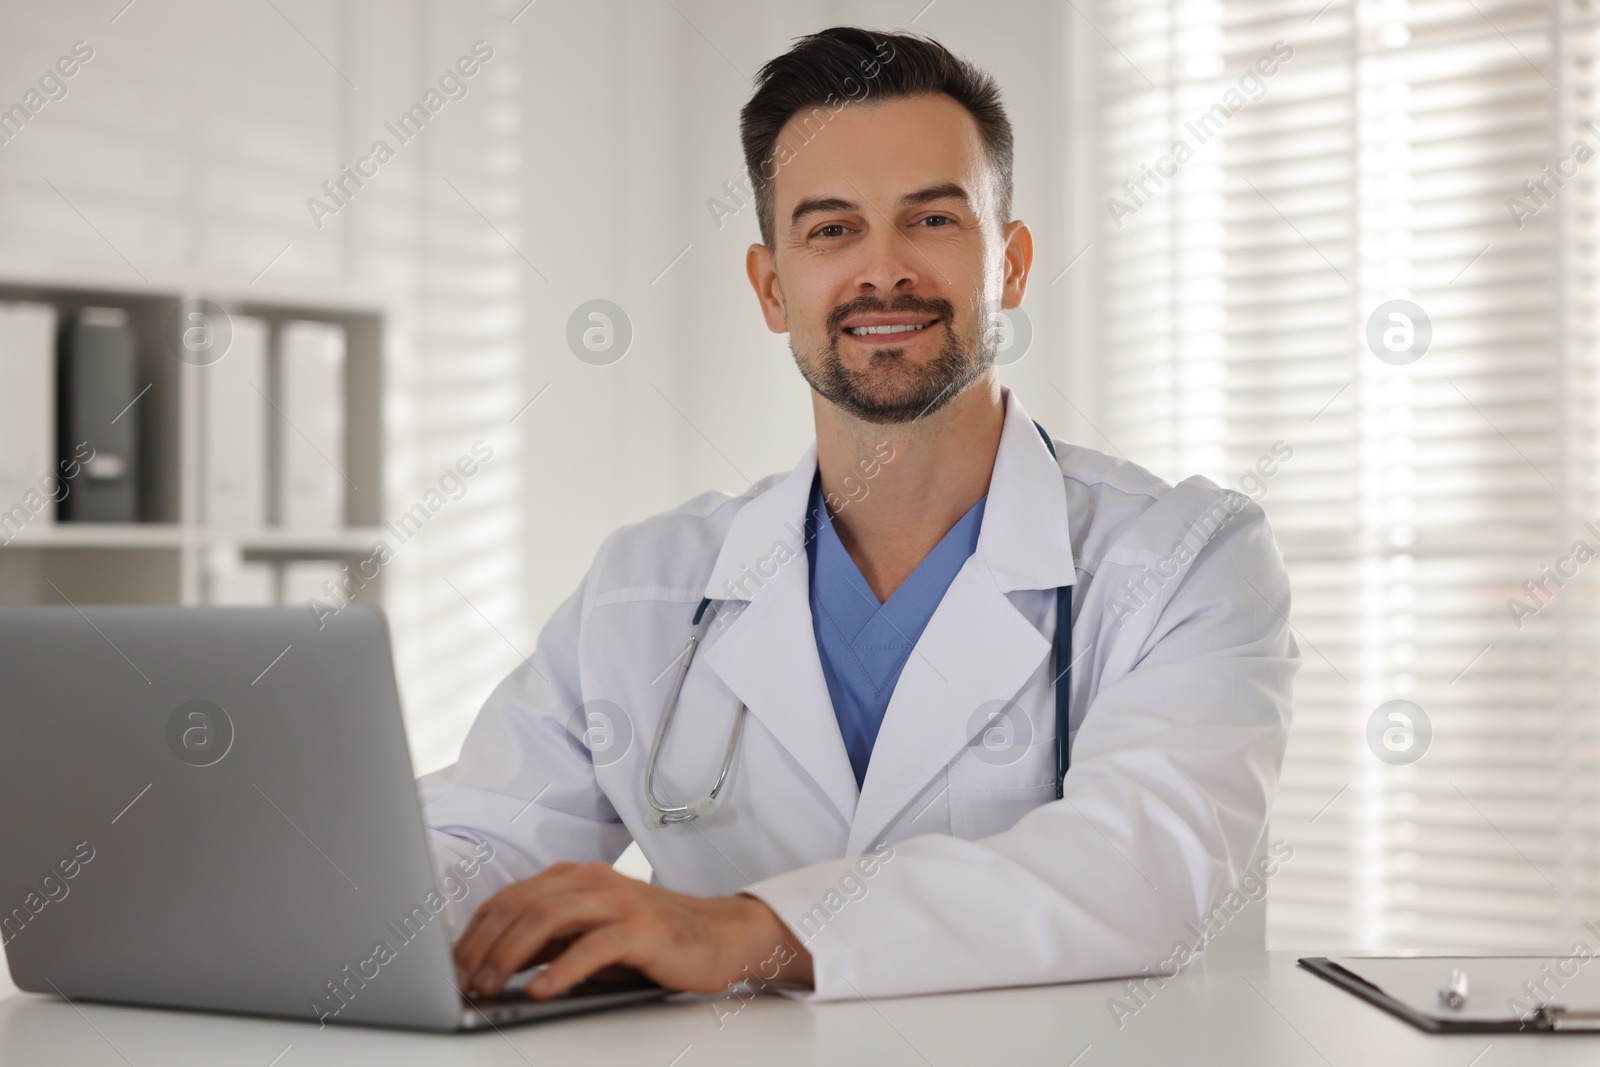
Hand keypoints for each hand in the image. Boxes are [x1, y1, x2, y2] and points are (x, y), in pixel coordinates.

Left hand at [451, 861, 813, 998]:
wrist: (720, 935)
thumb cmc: (651, 940)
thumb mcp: (589, 935)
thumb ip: (547, 941)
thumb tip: (491, 964)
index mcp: (574, 878)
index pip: (509, 898)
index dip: (474, 932)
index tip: (451, 967)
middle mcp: (592, 881)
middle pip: (521, 906)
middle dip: (483, 946)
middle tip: (462, 982)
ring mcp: (618, 902)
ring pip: (549, 918)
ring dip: (511, 955)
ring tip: (491, 986)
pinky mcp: (642, 929)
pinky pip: (593, 946)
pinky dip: (563, 968)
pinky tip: (543, 989)